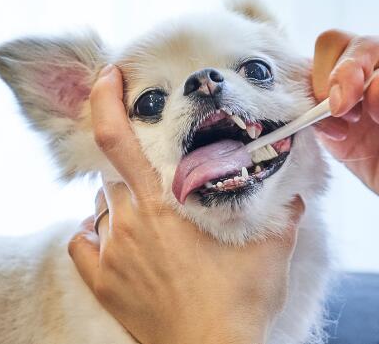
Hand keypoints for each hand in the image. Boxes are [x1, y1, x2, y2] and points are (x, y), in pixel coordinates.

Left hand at [68, 65, 303, 343]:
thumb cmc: (240, 301)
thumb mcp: (273, 246)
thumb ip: (284, 207)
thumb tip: (297, 185)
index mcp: (163, 203)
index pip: (118, 139)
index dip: (105, 102)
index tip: (107, 77)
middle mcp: (128, 222)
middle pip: (112, 173)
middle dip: (130, 164)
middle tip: (155, 171)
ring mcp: (111, 253)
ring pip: (99, 204)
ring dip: (118, 198)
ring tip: (146, 209)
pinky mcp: (102, 282)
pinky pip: (82, 242)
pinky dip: (93, 231)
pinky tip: (110, 235)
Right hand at [311, 31, 378, 236]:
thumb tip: (378, 82)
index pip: (368, 47)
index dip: (350, 66)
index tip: (346, 100)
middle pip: (334, 51)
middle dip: (328, 78)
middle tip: (339, 112)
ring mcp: (359, 102)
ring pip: (318, 78)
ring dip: (319, 100)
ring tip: (341, 129)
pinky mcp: (342, 129)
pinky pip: (315, 114)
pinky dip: (314, 122)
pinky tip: (337, 139)